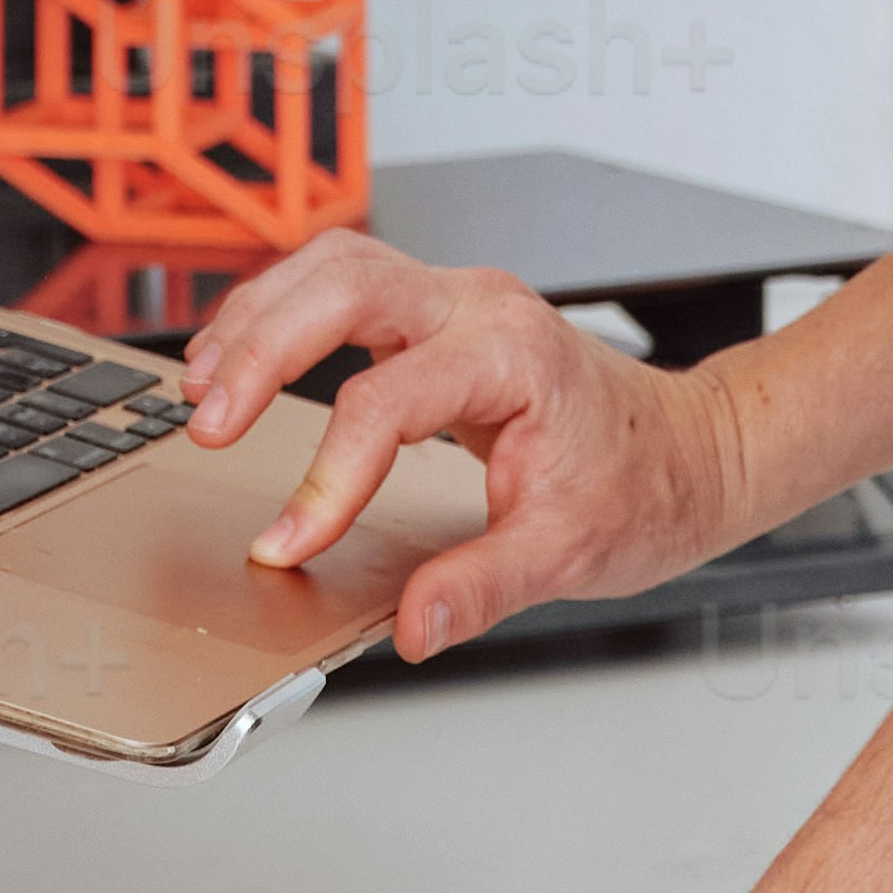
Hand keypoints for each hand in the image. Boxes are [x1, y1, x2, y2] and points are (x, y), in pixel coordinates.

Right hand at [173, 234, 739, 661]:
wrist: (690, 449)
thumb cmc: (642, 487)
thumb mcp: (570, 553)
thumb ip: (483, 589)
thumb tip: (412, 628)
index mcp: (510, 355)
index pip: (386, 402)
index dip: (328, 478)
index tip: (288, 545)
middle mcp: (478, 307)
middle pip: (345, 284)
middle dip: (264, 347)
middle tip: (208, 422)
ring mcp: (456, 301)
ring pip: (336, 264)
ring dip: (262, 314)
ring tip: (202, 383)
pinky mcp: (439, 314)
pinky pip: (346, 281)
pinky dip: (284, 310)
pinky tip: (244, 355)